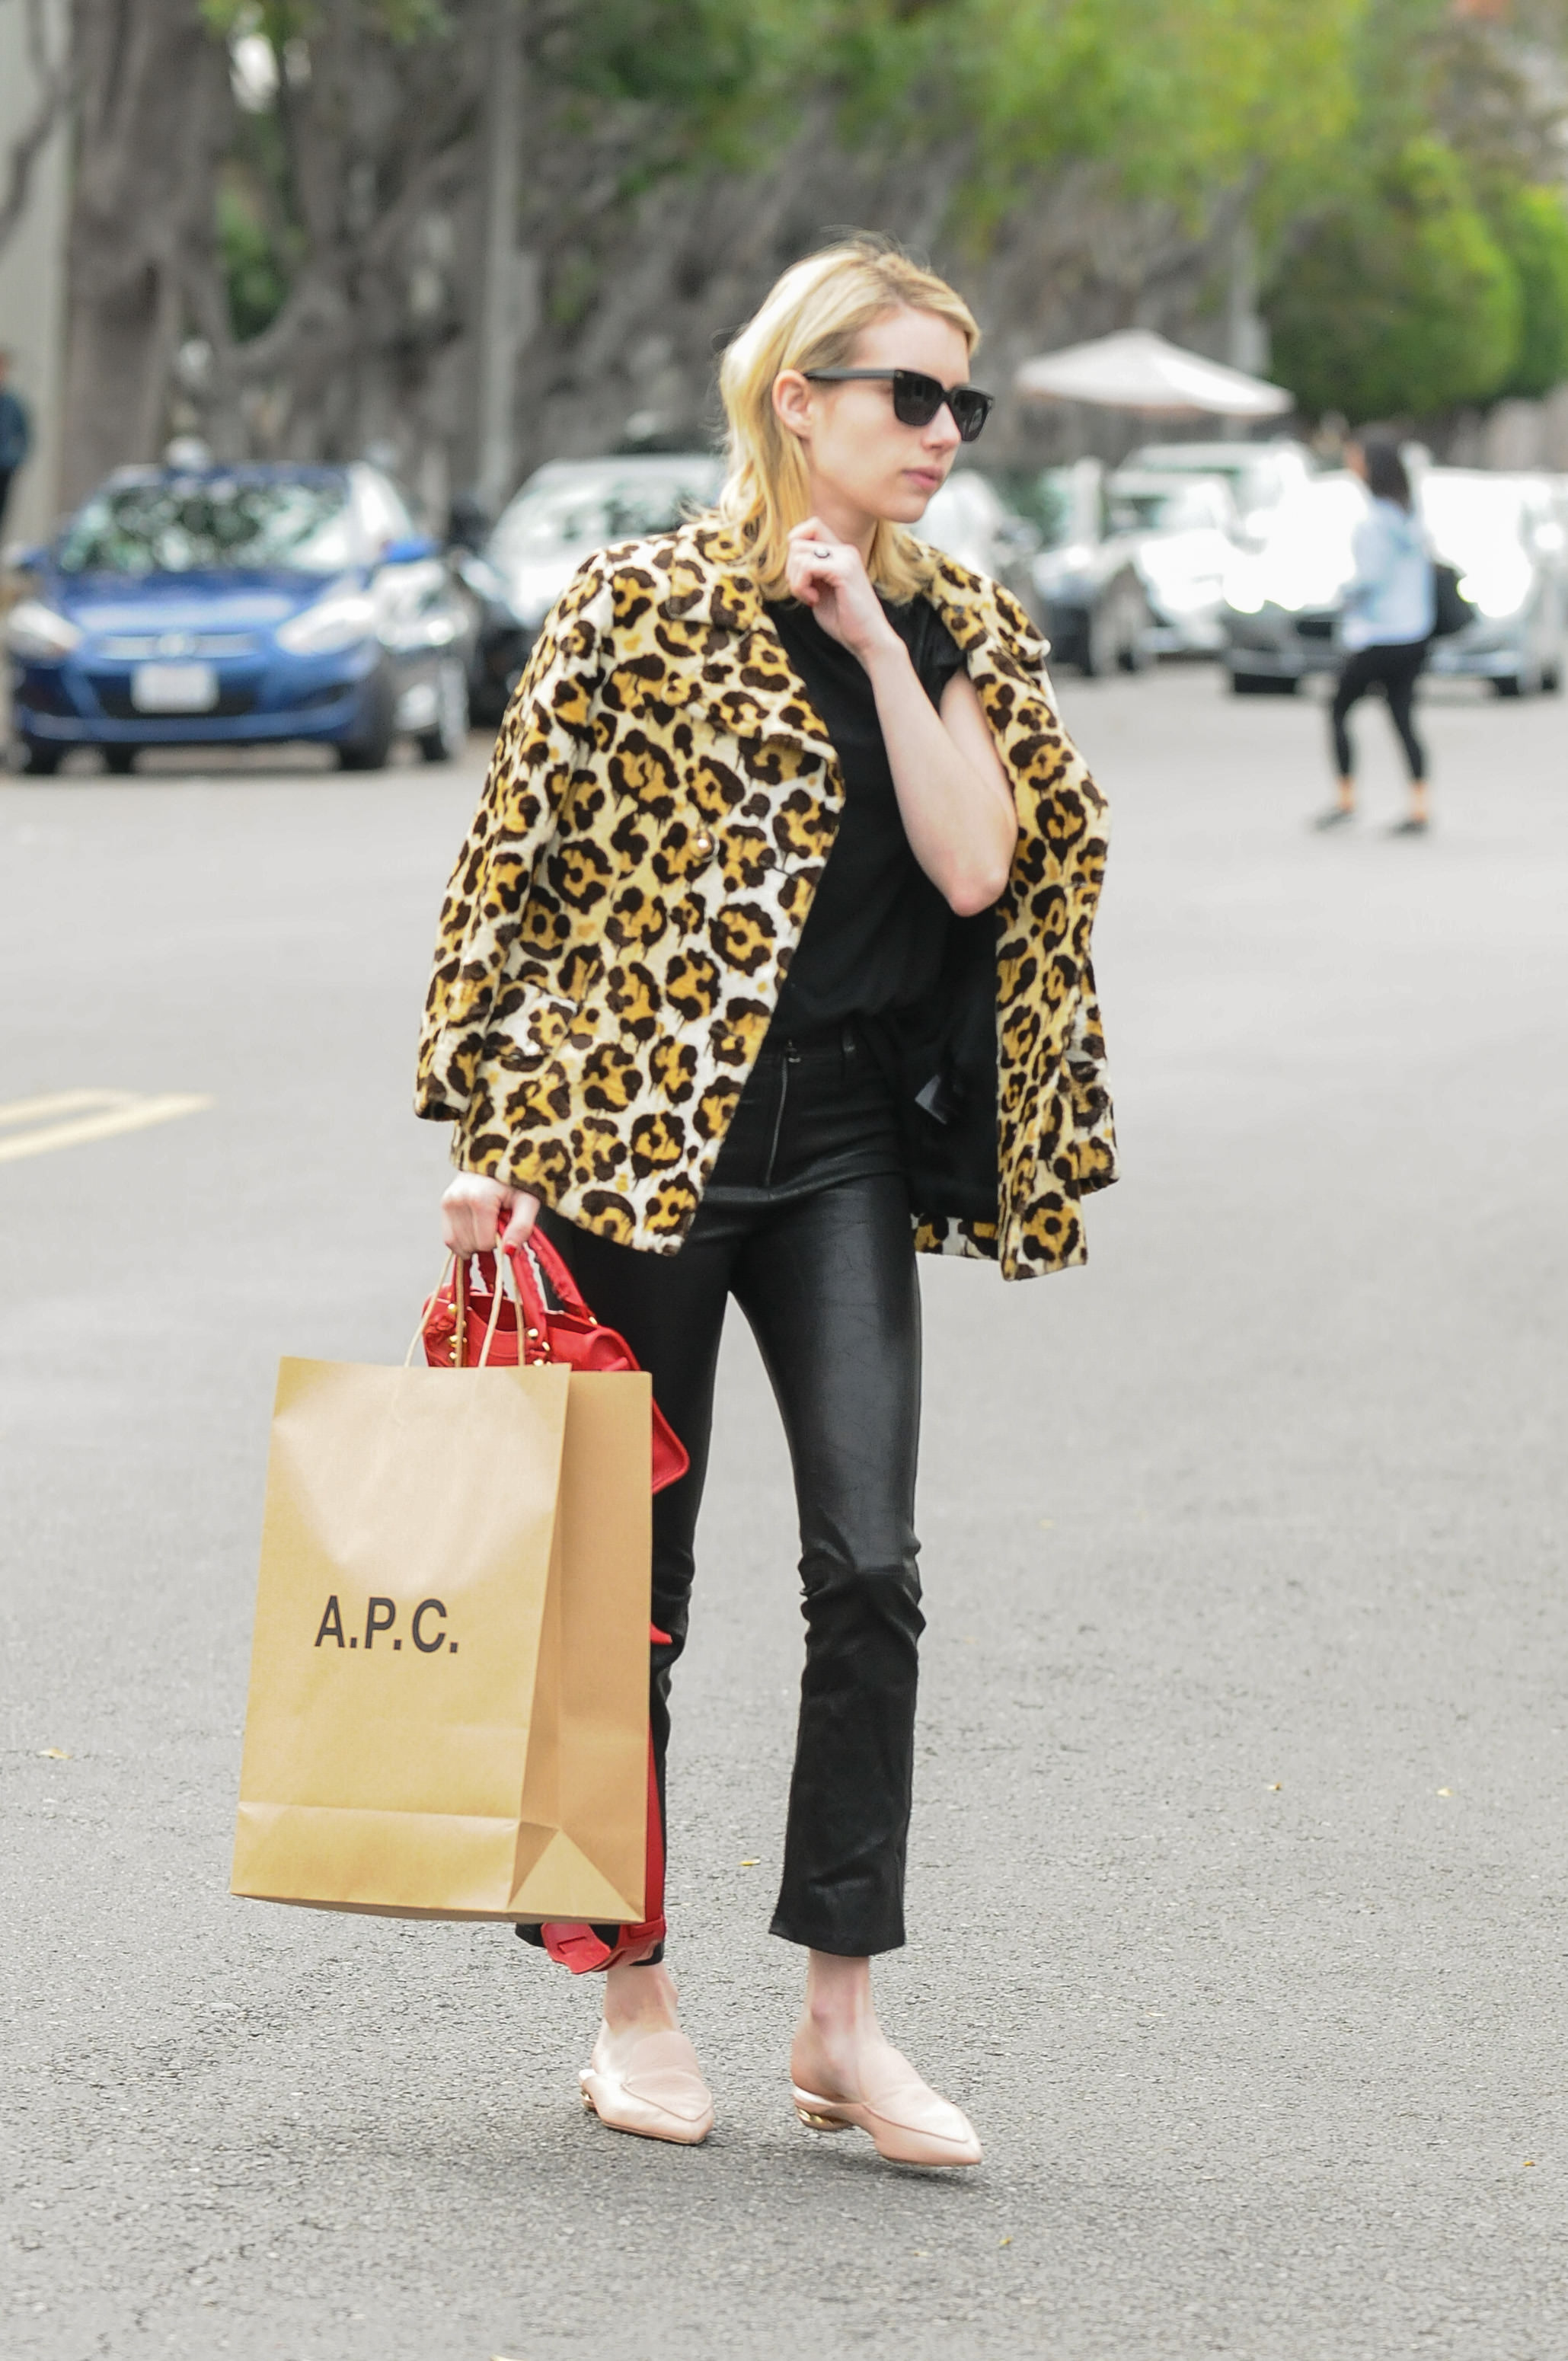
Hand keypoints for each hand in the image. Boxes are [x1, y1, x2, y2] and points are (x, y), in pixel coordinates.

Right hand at [441, 1171, 541, 1254]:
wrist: (498, 1157)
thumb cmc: (517, 1182)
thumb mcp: (528, 1202)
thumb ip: (522, 1228)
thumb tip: (508, 1252)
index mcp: (480, 1199)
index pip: (485, 1243)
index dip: (499, 1242)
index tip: (506, 1227)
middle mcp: (459, 1199)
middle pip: (470, 1245)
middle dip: (486, 1243)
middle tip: (497, 1224)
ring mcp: (449, 1201)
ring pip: (456, 1244)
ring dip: (473, 1243)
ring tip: (486, 1225)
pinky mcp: (444, 1203)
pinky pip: (448, 1237)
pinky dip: (462, 1240)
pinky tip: (474, 1230)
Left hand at [785, 519, 900, 665]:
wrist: (870, 640)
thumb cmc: (846, 622)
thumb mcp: (822, 591)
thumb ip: (809, 573)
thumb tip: (790, 560)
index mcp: (841, 553)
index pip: (810, 526)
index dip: (795, 545)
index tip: (800, 575)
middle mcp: (845, 550)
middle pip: (797, 540)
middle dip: (790, 569)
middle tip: (803, 592)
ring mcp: (845, 558)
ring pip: (797, 552)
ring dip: (795, 580)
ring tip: (810, 598)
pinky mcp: (844, 571)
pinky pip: (806, 566)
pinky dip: (801, 586)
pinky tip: (814, 600)